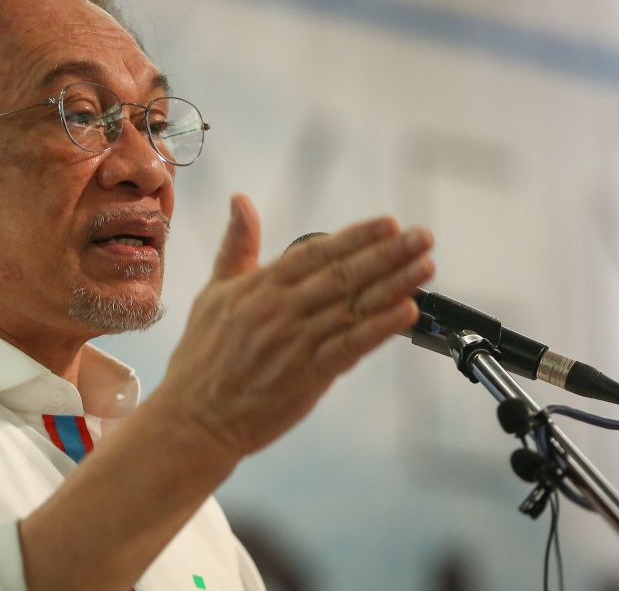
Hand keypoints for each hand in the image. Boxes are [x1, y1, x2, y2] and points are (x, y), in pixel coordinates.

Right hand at [155, 193, 433, 458]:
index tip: (387, 223)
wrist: (193, 418)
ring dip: (394, 284)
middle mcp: (280, 309)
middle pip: (343, 274)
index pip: (315, 251)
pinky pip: (351, 346)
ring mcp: (295, 342)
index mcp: (259, 287)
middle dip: (387, 253)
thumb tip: (241, 201)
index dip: (355, 236)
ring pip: (353, 306)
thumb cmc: (202, 358)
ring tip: (425, 265)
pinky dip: (380, 327)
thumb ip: (236, 247)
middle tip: (421, 236)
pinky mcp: (308, 375)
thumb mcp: (213, 293)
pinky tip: (406, 311)